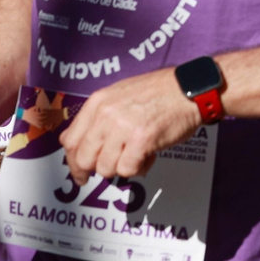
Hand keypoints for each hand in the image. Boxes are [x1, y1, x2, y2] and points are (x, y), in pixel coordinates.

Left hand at [59, 68, 202, 185]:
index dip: (73, 160)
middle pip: (84, 158)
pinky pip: (127, 169)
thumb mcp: (120, 94)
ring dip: (121, 167)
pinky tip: (148, 157)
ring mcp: (122, 128)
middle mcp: (105, 115)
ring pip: (105, 168)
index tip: (80, 170)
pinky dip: (138, 168)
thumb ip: (99, 116)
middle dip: (94, 170)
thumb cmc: (160, 92)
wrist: (189, 89)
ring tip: (136, 156)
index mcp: (97, 102)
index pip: (70, 141)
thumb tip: (81, 141)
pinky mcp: (141, 140)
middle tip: (108, 171)